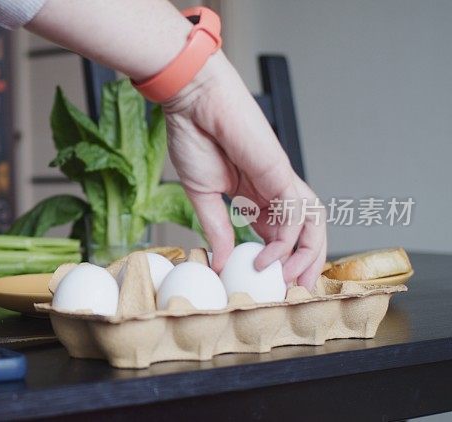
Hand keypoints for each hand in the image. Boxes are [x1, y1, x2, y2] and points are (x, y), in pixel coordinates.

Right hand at [163, 51, 326, 288]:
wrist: (192, 102)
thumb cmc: (194, 136)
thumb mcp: (202, 194)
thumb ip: (216, 228)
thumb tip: (221, 262)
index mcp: (255, 193)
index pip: (280, 233)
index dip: (280, 259)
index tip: (269, 283)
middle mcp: (274, 188)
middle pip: (306, 229)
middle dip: (305, 261)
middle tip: (291, 288)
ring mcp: (280, 179)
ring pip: (312, 222)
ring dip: (306, 254)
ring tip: (287, 278)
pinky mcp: (280, 172)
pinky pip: (295, 212)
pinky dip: (286, 240)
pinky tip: (266, 257)